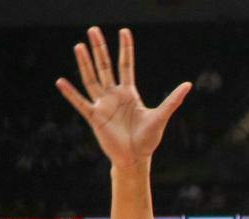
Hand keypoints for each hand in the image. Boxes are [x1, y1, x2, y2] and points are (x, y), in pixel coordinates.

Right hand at [56, 27, 191, 167]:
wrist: (135, 159)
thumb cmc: (148, 140)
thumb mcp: (161, 117)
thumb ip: (172, 100)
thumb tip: (188, 84)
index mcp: (129, 93)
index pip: (126, 65)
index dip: (125, 49)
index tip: (124, 31)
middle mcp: (114, 96)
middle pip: (105, 67)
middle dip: (100, 49)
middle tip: (93, 29)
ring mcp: (103, 105)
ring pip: (91, 79)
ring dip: (85, 63)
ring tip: (79, 46)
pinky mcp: (95, 117)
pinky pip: (80, 103)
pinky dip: (70, 93)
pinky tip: (60, 82)